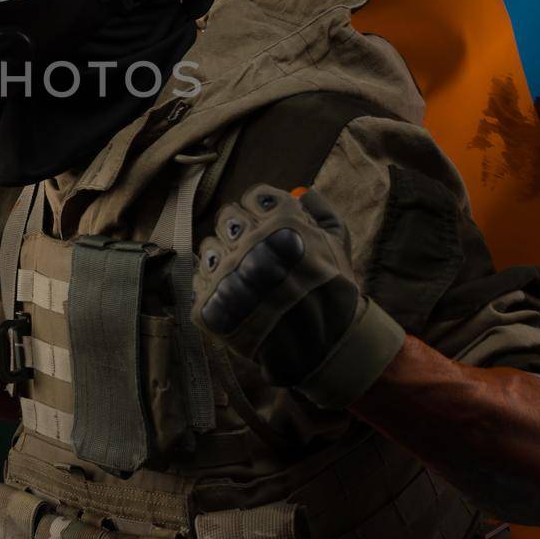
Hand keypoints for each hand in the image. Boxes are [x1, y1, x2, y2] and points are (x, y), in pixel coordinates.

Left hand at [191, 183, 405, 408]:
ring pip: (209, 247)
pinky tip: (235, 297)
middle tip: (254, 251)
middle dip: (239, 230)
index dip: (260, 210)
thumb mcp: (339, 243)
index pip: (253, 197)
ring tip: (244, 277)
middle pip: (226, 217)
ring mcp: (228, 273)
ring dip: (224, 258)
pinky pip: (200, 279)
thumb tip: (302, 192)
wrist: (322, 347)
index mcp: (282, 223)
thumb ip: (321, 211)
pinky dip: (214, 286)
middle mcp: (251, 242)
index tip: (266, 225)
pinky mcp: (211, 301)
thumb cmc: (332, 292)